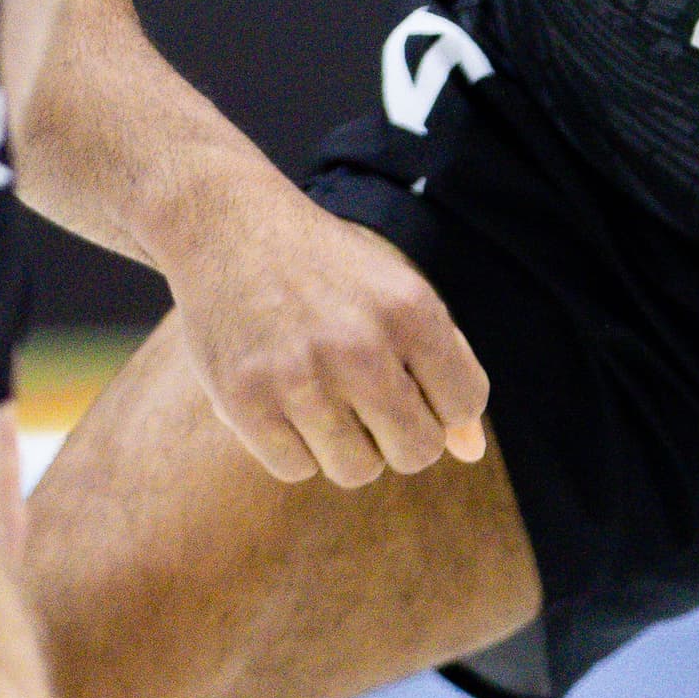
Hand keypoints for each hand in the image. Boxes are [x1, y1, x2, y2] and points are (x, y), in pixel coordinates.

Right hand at [167, 183, 489, 489]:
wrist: (226, 225)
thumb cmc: (327, 270)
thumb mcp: (397, 296)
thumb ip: (445, 368)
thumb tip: (472, 453)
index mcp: (412, 311)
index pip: (464, 404)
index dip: (440, 402)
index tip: (407, 377)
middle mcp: (360, 347)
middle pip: (418, 452)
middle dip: (398, 435)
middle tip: (365, 397)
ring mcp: (299, 377)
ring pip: (358, 471)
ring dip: (345, 447)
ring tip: (320, 395)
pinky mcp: (243, 402)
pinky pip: (295, 470)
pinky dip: (290, 446)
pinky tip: (278, 398)